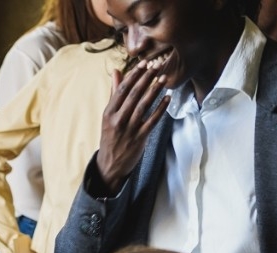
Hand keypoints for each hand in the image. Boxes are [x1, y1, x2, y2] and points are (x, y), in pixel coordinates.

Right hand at [94, 61, 170, 192]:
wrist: (110, 164)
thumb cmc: (110, 137)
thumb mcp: (108, 116)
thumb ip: (114, 93)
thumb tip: (116, 72)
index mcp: (108, 113)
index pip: (121, 89)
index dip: (133, 75)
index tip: (143, 63)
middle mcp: (117, 120)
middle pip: (133, 95)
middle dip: (146, 78)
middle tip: (156, 66)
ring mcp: (129, 129)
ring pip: (144, 105)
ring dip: (154, 90)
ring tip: (163, 78)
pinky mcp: (140, 137)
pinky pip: (153, 120)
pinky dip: (161, 108)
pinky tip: (167, 98)